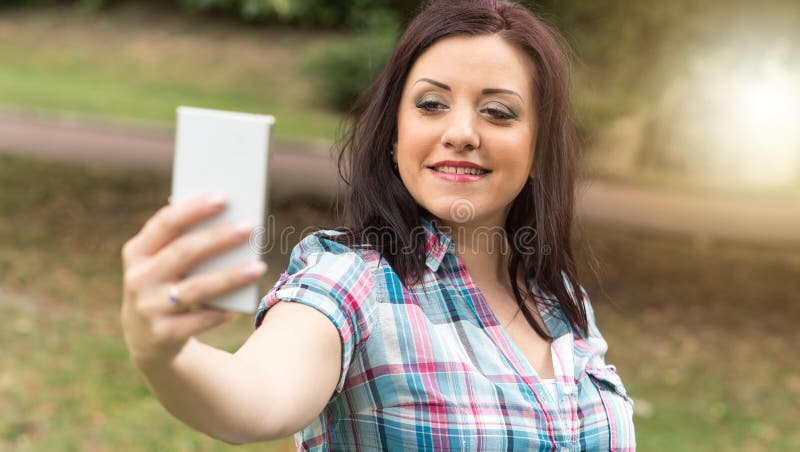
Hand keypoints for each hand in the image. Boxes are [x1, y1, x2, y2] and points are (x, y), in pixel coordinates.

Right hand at [120, 194, 266, 370]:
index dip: (193, 209)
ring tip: (259, 266)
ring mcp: (149, 308)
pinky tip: (241, 305)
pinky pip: (201, 320)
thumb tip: (230, 220)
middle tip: (249, 226)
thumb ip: (184, 241)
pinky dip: (222, 312)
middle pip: (184, 252)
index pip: (165, 224)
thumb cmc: (167, 284)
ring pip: (197, 288)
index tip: (223, 198)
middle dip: (218, 238)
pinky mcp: (164, 334)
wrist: (146, 338)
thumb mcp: (162, 263)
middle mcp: (138, 279)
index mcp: (137, 252)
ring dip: (230, 277)